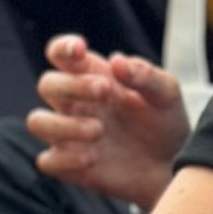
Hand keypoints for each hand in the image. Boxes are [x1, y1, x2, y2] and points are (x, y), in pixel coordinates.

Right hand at [27, 34, 188, 209]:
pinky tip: (93, 158)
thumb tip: (117, 61)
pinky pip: (47, 161)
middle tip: (105, 91)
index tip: (80, 49)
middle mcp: (75, 103)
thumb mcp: (166, 94)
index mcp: (92, 76)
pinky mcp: (70, 166)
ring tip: (98, 130)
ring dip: (63, 124)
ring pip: (37, 122)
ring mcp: (69, 135)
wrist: (176, 165)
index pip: (61, 54)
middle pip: (47, 84)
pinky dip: (65, 159)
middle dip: (72, 85)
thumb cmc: (165, 122)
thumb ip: (146, 75)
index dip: (63, 47)